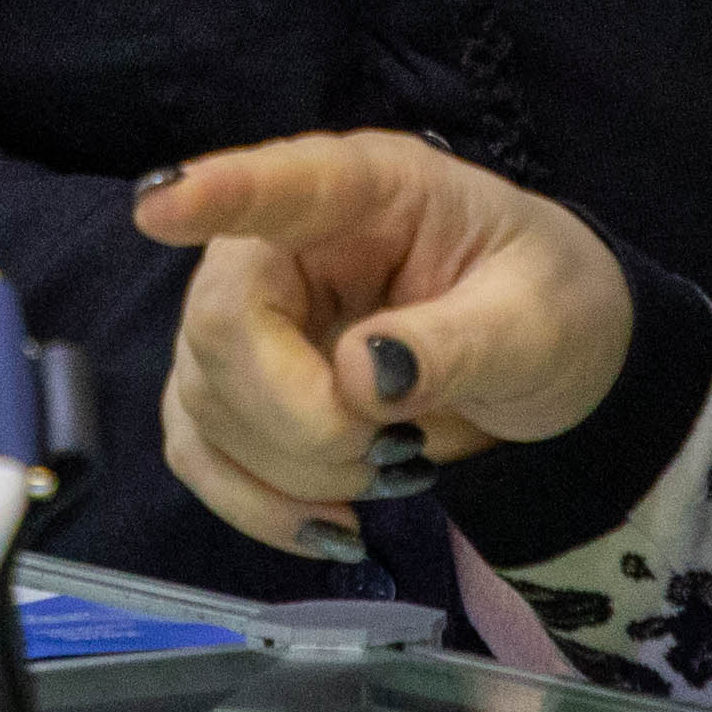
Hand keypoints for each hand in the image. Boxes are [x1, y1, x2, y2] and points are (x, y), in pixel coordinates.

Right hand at [143, 135, 635, 559]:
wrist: (552, 359)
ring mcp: (251, 316)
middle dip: (301, 421)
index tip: (159, 207)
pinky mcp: (237, 389)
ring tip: (392, 472)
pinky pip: (201, 453)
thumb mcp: (538, 321)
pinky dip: (257, 504)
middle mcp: (285, 242)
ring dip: (294, 471)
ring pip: (206, 403)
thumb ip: (457, 345)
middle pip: (222, 327)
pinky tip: (328, 528)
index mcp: (368, 192)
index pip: (283, 184)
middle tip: (396, 452)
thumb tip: (359, 379)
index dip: (217, 193)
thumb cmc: (548, 305)